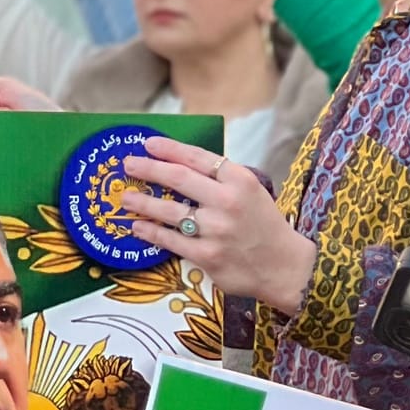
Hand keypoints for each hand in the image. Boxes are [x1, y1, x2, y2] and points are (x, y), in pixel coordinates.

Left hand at [118, 134, 318, 308]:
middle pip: (179, 179)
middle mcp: (227, 201)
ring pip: (169, 211)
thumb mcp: (251, 192)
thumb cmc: (263, 225)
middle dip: (149, 169)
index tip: (148, 143)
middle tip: (128, 165)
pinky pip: (170, 241)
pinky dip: (151, 232)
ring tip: (125, 197)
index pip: (198, 158)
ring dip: (143, 202)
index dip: (170, 149)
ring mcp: (216, 230)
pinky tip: (138, 226)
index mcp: (240, 180)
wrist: (284, 266)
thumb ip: (221, 179)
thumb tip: (180, 165)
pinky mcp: (207, 256)